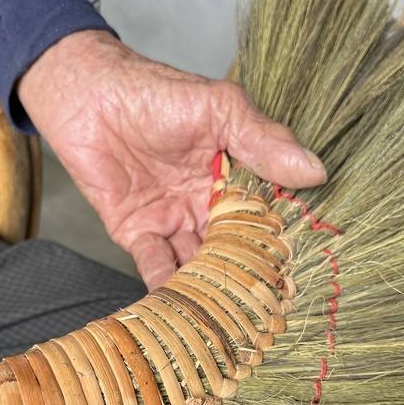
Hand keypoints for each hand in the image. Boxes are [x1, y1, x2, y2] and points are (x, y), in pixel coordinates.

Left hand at [18, 30, 326, 289]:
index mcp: (232, 176)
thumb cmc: (155, 93)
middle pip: (232, 247)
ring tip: (229, 311)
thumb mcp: (221, 109)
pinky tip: (182, 301)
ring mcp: (172, 220)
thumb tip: (314, 171)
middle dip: (247, 272)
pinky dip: (167, 284)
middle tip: (268, 303)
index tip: (300, 268)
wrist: (89, 97)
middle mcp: (205, 204)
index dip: (279, 239)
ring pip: (196, 262)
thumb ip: (263, 140)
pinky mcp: (136, 232)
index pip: (263, 214)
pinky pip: (155, 264)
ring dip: (209, 284)